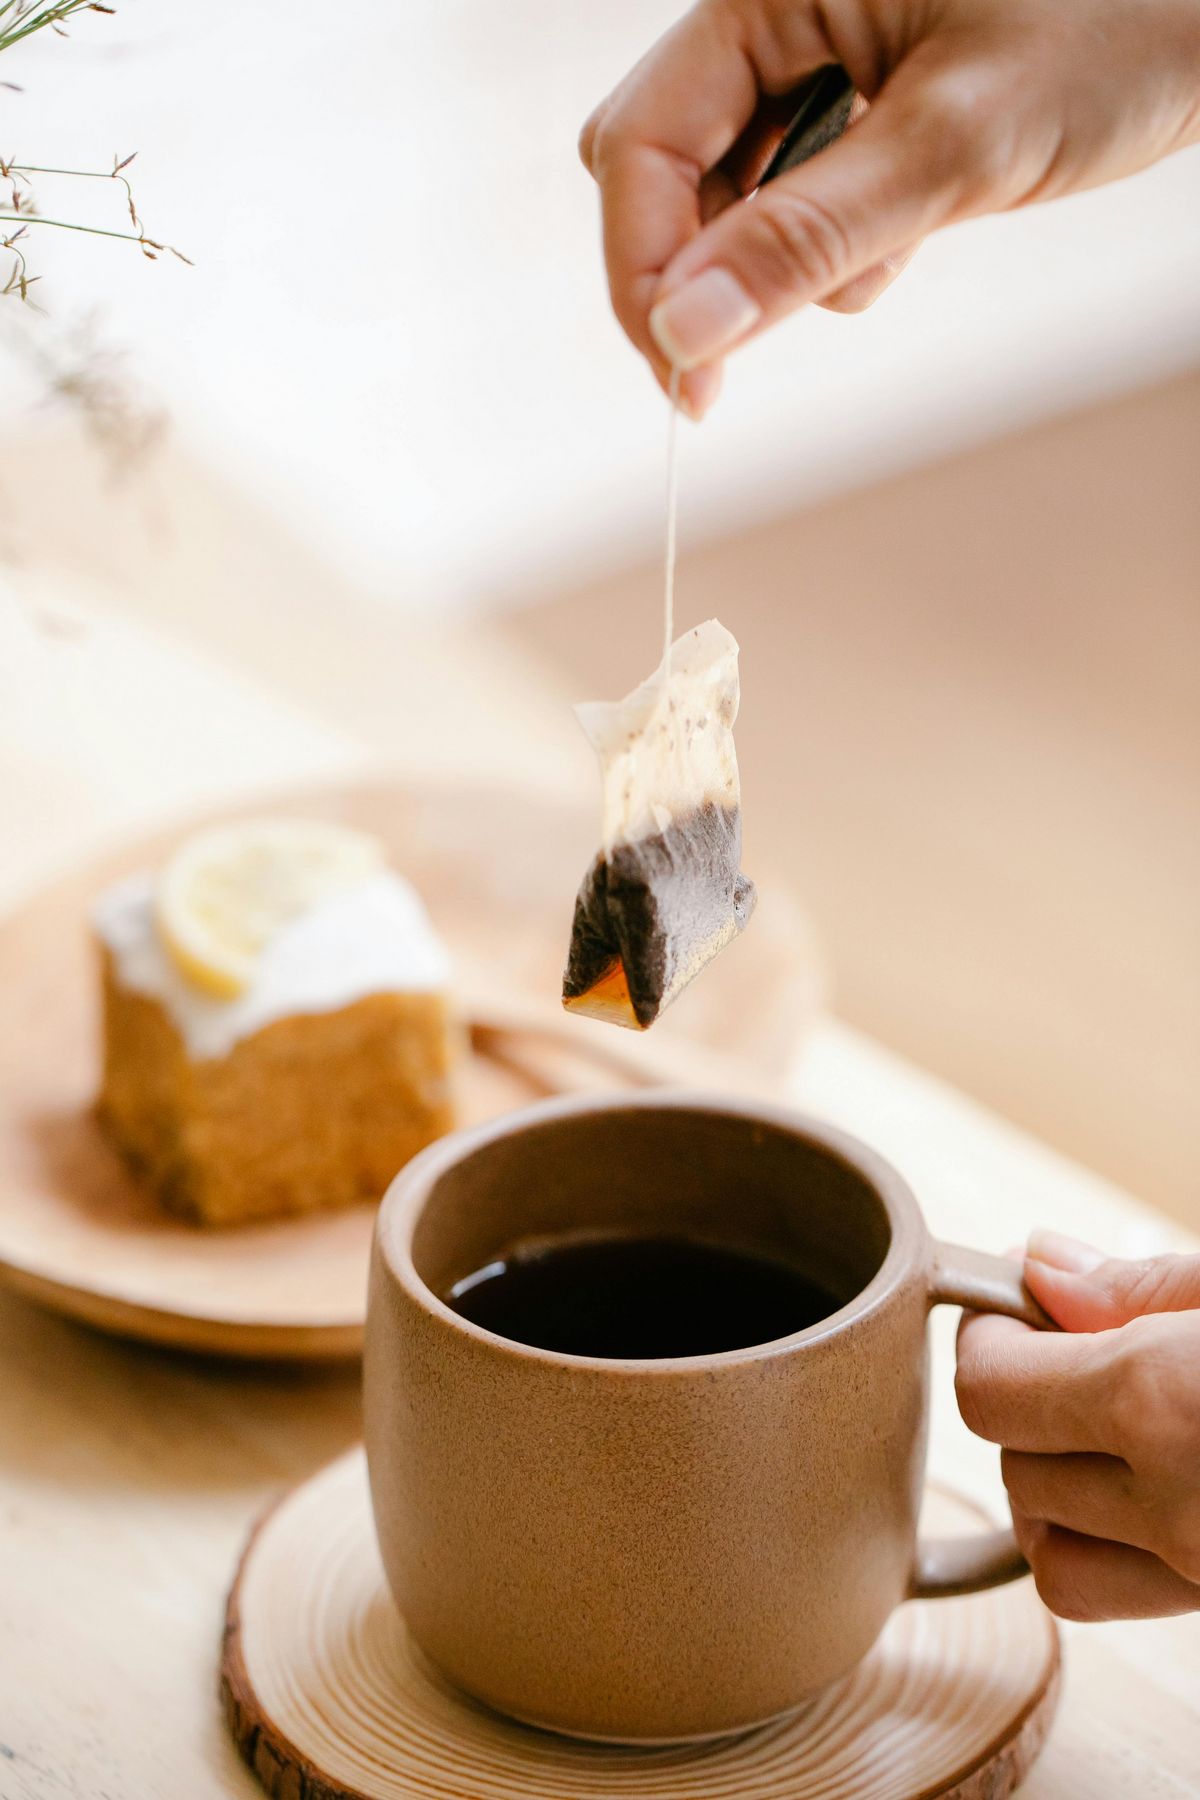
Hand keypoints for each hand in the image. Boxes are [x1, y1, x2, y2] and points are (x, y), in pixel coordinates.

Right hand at [579, 0, 1199, 415]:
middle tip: (738, 357)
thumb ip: (810, 236)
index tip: (685, 380)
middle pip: (664, 164)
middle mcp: (776, 10)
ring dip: (779, 256)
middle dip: (699, 266)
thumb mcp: (957, 141)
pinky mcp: (865, 97)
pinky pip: (798, 188)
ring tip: (889, 251)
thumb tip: (684, 333)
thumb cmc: (1124, 20)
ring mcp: (818, 52)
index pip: (641, 142)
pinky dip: (833, 240)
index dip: (644, 271)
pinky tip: (907, 232)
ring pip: (731, 187)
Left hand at [956, 1232, 1199, 1620]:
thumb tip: (1039, 1267)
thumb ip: (1138, 1286)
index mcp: (1162, 1404)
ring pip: (1044, 1547)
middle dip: (1028, 1400)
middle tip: (1080, 1349)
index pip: (988, 1389)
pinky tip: (1133, 1486)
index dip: (991, 1337)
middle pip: (1013, 1463)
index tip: (1019, 1304)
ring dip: (1052, 1482)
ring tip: (1110, 1423)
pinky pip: (1104, 1595)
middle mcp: (1174, 1508)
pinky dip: (1092, 1549)